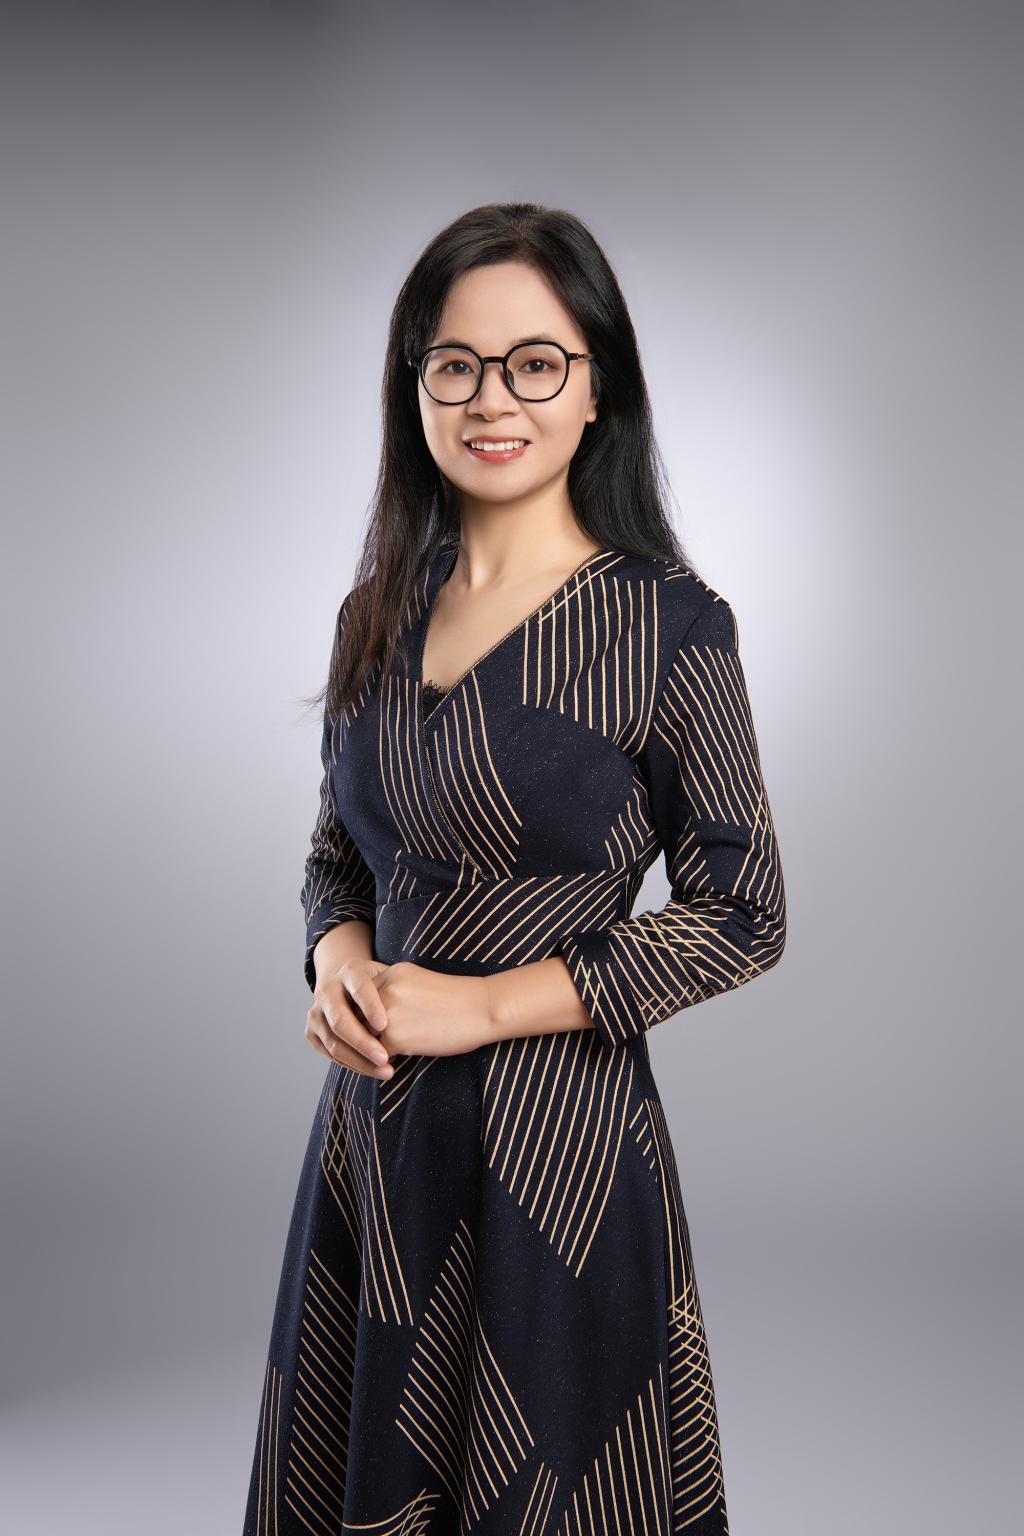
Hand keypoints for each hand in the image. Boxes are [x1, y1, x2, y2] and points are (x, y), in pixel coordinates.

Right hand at [306, 956, 393, 1078]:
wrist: (347, 986)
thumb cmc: (378, 986)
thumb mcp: (387, 979)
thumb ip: (393, 992)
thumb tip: (408, 1016)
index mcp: (349, 971)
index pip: (359, 988)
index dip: (370, 1007)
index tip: (384, 1025)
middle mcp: (327, 990)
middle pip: (340, 1020)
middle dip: (363, 1042)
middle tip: (385, 1058)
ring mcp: (316, 1012)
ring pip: (333, 1042)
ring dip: (359, 1060)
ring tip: (385, 1071)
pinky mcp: (311, 1033)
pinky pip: (330, 1054)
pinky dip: (351, 1064)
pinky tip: (372, 1070)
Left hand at [373, 962, 493, 1058]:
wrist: (483, 1009)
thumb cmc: (457, 1000)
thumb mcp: (418, 983)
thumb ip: (393, 994)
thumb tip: (371, 1020)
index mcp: (390, 973)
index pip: (363, 1000)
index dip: (373, 1016)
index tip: (394, 1023)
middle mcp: (384, 989)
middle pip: (360, 1018)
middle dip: (371, 1032)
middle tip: (394, 1039)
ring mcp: (386, 1012)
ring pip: (366, 1037)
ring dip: (378, 1046)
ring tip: (402, 1045)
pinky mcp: (393, 1036)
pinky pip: (378, 1054)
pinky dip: (389, 1059)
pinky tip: (408, 1054)